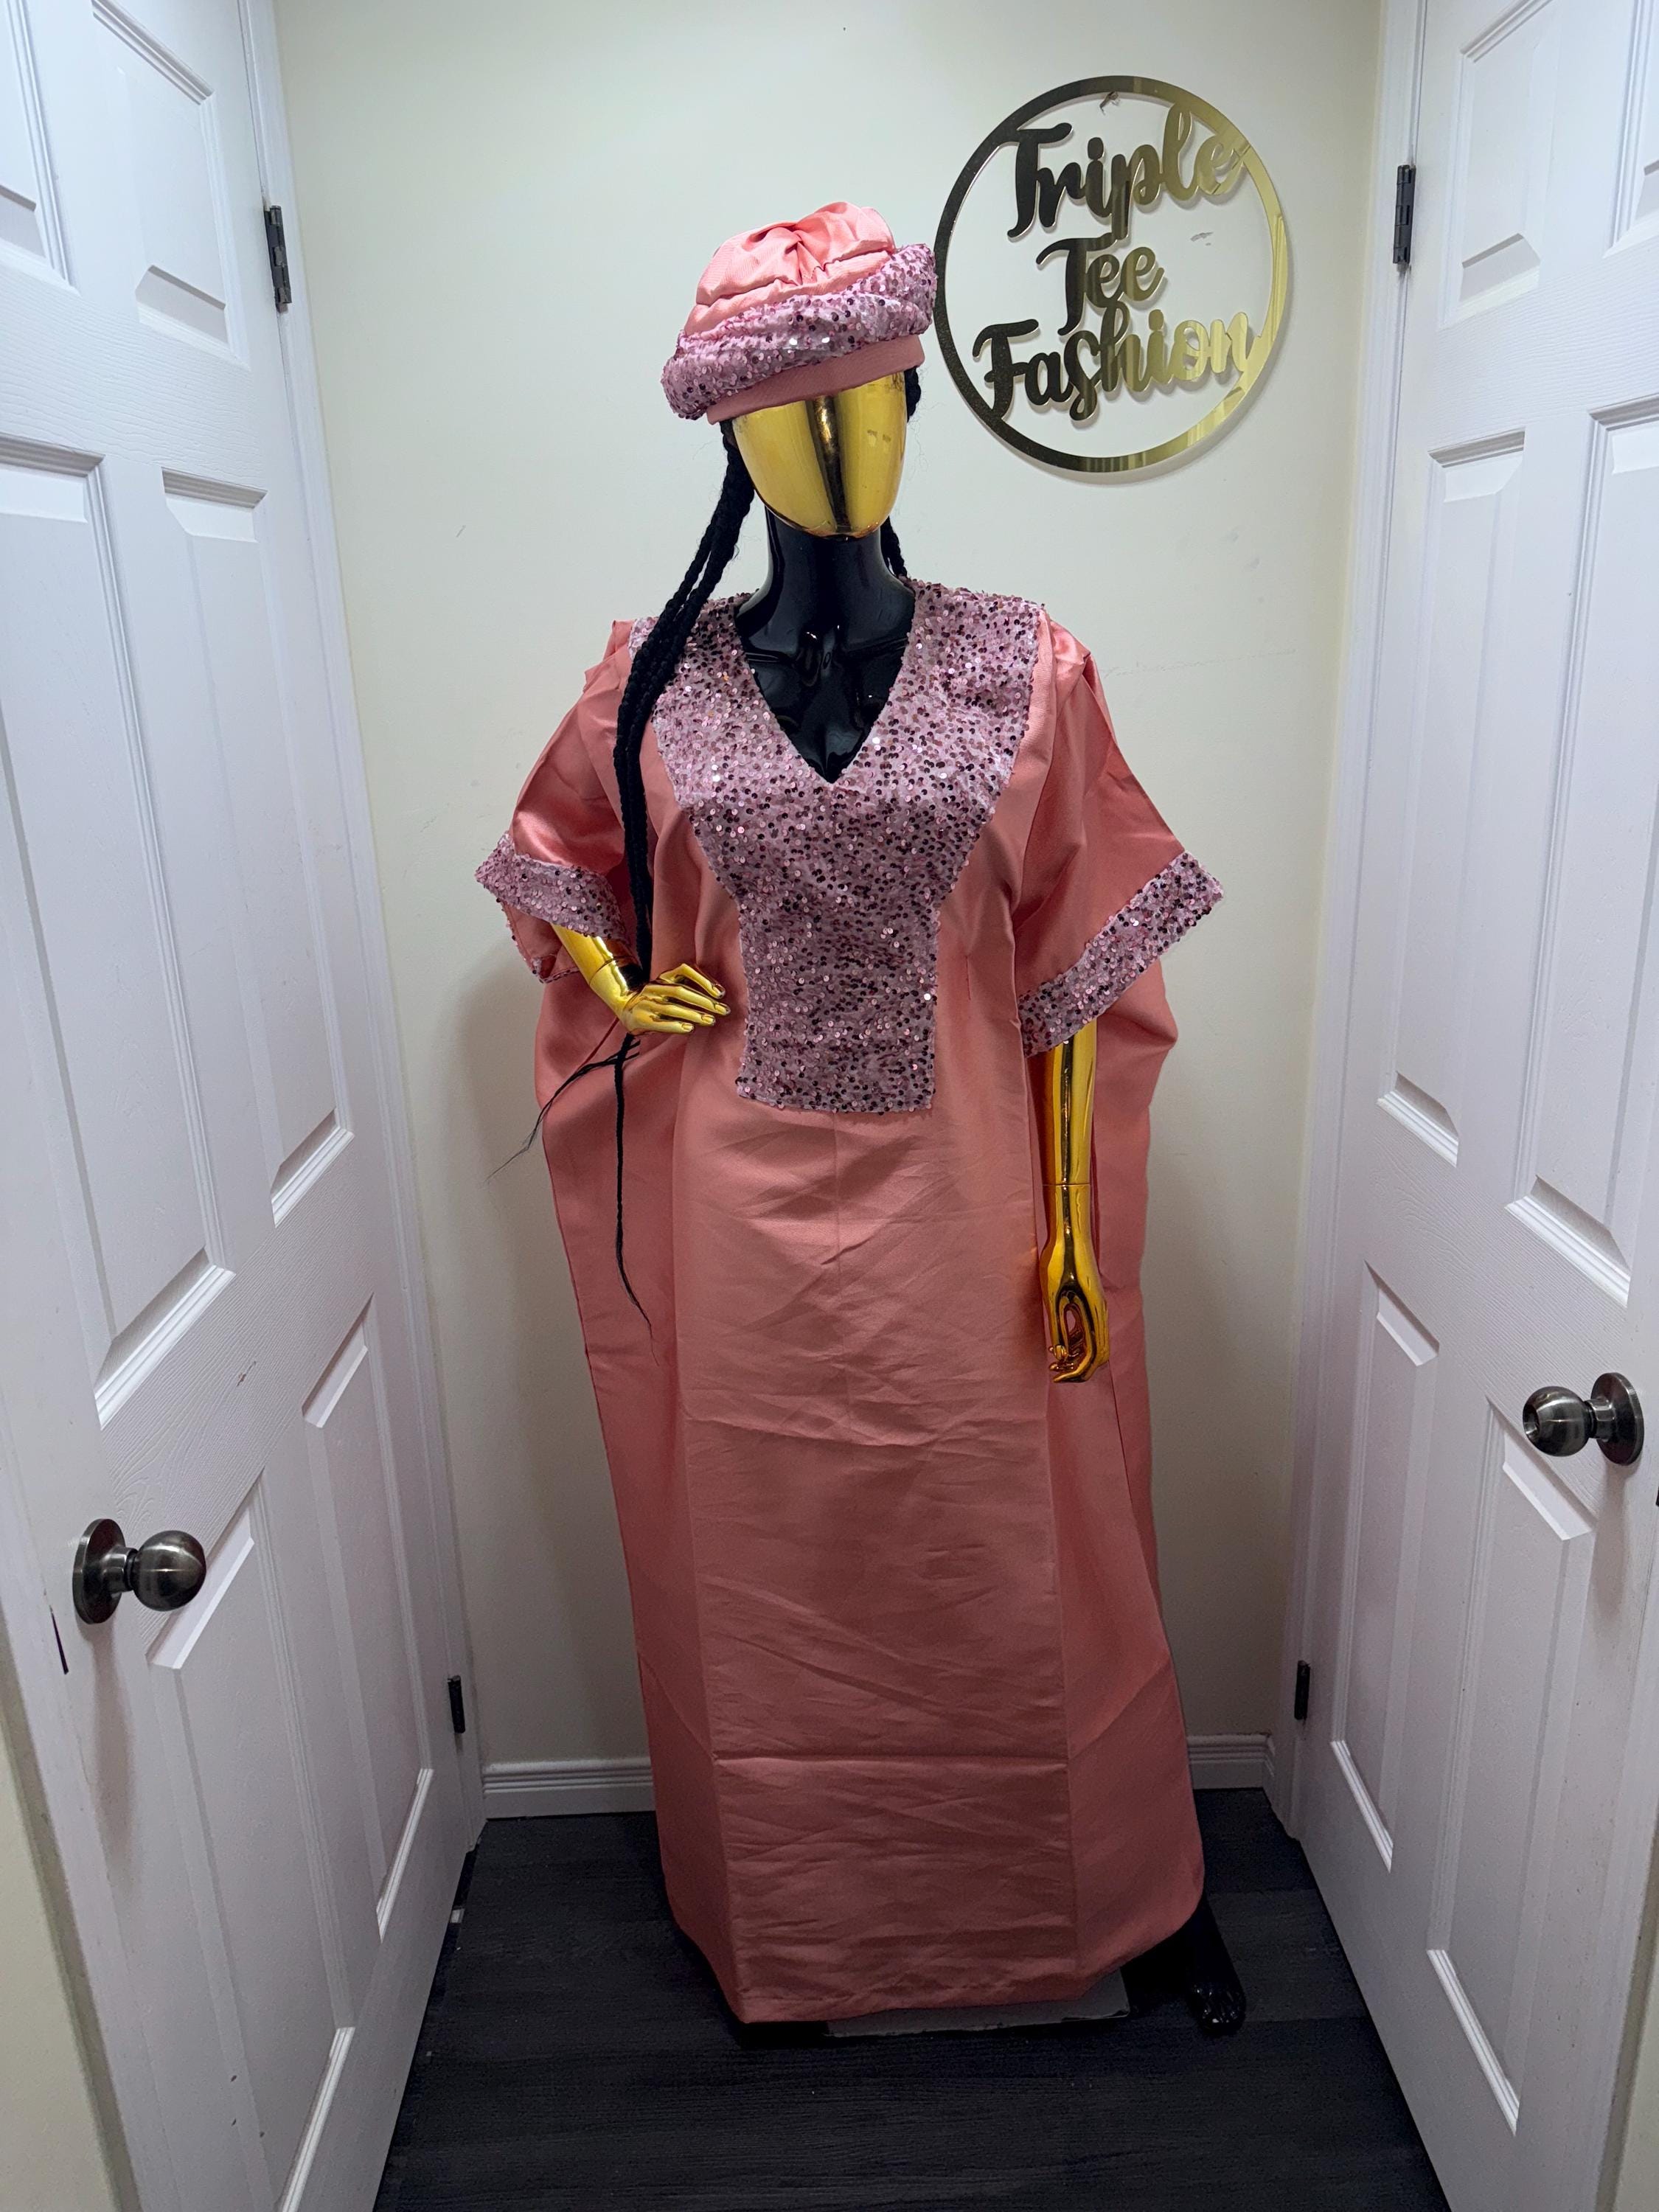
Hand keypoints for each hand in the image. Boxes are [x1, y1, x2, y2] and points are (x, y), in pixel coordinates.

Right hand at [618, 962, 729, 1036]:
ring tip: (711, 1021)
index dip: (704, 980)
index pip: (685, 970)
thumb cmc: (659, 999)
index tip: (721, 993)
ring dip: (694, 1015)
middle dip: (704, 1002)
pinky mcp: (642, 1019)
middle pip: (681, 991)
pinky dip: (675, 1026)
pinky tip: (689, 1029)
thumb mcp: (672, 987)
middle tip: (723, 1011)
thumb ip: (691, 989)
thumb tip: (719, 997)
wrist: (627, 1008)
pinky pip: (660, 1023)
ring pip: (672, 1008)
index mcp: (665, 976)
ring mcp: (647, 1002)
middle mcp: (655, 987)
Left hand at [1039, 1201, 1108, 1382]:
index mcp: (1094, 1314)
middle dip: (1078, 1368)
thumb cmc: (1059, 1261)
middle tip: (1056, 1372)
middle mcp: (1101, 1313)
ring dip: (1076, 1355)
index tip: (1058, 1376)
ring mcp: (1097, 1307)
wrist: (1069, 1235)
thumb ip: (1057, 1328)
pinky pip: (1088, 1329)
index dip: (1077, 1373)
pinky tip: (1057, 1343)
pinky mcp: (1091, 1301)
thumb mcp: (1052, 1298)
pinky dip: (1075, 1341)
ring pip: (1093, 1342)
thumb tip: (1060, 1354)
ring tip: (1053, 1360)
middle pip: (1098, 1354)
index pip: (1094, 1357)